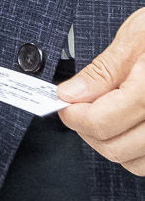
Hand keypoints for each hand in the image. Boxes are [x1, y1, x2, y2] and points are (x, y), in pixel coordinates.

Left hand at [59, 8, 144, 173]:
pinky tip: (129, 125)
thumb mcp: (136, 38)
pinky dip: (136, 150)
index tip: (65, 104)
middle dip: (89, 131)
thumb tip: (71, 94)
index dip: (75, 116)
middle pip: (117, 148)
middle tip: (80, 109)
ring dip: (112, 143)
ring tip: (104, 115)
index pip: (103, 121)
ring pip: (136, 162)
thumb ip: (103, 70)